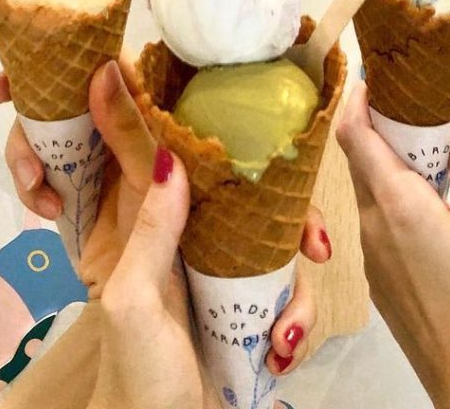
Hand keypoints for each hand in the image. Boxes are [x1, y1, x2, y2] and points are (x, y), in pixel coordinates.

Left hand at [0, 59, 330, 379]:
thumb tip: (172, 154)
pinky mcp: (244, 290)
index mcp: (141, 213)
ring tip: (303, 301)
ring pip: (276, 227)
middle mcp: (183, 222)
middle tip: (316, 239)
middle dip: (290, 203)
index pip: (160, 139)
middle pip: (243, 177)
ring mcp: (218, 255)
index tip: (231, 76)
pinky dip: (297, 310)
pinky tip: (287, 343)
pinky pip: (284, 281)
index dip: (185, 103)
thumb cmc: (135, 372)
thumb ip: (149, 230)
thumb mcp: (133, 301)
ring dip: (302, 261)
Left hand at [336, 85, 449, 408]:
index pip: (355, 135)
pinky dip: (393, 195)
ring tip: (432, 146)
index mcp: (396, 206)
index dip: (358, 98)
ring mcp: (369, 254)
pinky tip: (429, 199)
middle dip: (381, 125)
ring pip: (368, 188)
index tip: (380, 74)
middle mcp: (371, 226)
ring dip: (389, 161)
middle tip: (418, 103)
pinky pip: (376, 219)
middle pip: (359, 157)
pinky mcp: (378, 276)